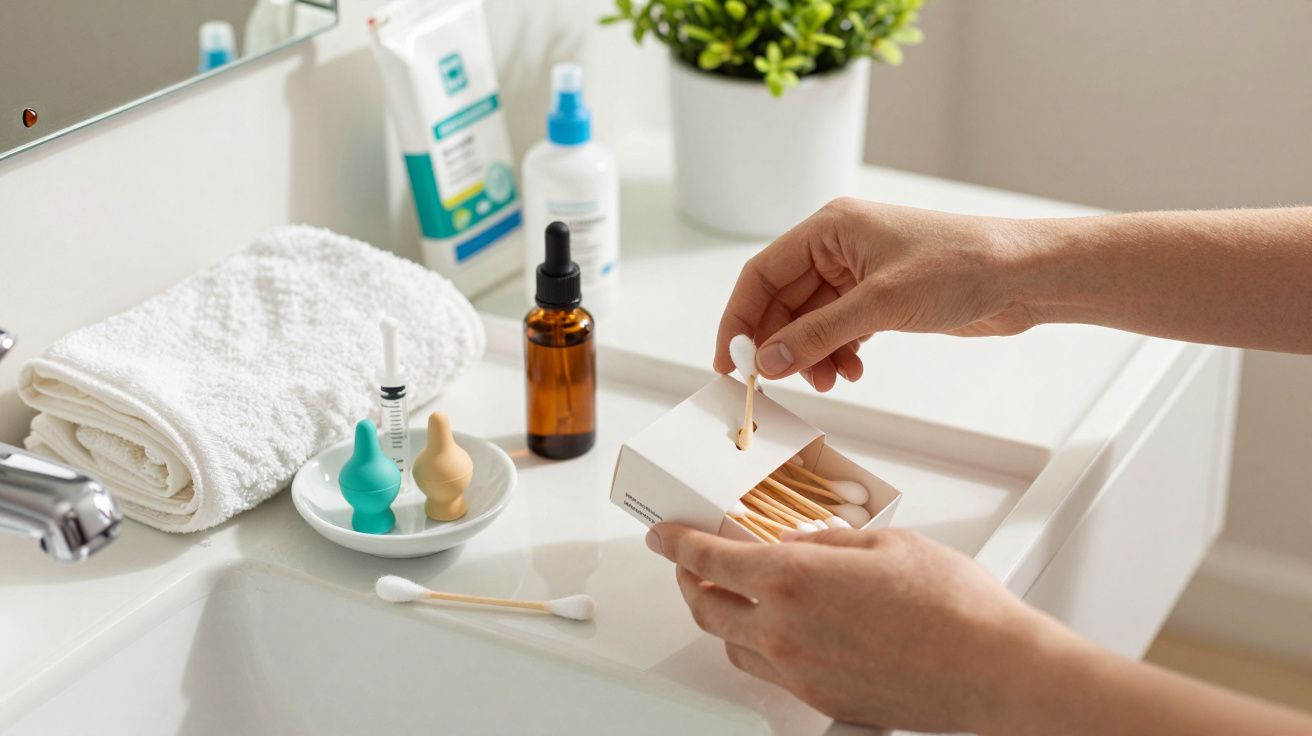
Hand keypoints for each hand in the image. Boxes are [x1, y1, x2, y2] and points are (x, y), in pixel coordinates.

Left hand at [645, 524, 1072, 732]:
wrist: (992, 669)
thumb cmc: (952, 606)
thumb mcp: (884, 543)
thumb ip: (827, 543)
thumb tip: (800, 545)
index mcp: (793, 579)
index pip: (708, 559)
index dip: (677, 544)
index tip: (663, 535)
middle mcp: (785, 632)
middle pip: (707, 608)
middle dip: (690, 581)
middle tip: (691, 563)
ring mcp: (801, 672)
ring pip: (732, 646)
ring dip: (723, 617)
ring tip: (734, 595)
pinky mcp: (823, 700)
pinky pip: (770, 673)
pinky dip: (760, 647)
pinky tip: (781, 631)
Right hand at [714, 198, 1039, 388]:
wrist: (1021, 275)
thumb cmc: (961, 265)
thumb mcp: (880, 304)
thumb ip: (818, 334)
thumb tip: (768, 360)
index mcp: (830, 229)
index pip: (762, 274)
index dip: (739, 318)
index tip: (728, 360)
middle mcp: (839, 248)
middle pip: (783, 302)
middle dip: (781, 344)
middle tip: (778, 381)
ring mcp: (860, 274)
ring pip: (811, 321)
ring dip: (811, 355)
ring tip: (830, 380)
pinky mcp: (880, 299)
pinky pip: (839, 330)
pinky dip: (838, 354)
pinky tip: (853, 371)